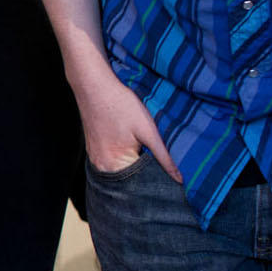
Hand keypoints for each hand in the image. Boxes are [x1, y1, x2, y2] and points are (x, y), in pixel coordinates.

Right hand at [75, 66, 180, 180]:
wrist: (94, 85)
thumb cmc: (120, 105)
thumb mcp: (148, 131)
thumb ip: (164, 157)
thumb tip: (179, 179)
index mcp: (115, 165)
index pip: (141, 184)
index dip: (156, 180)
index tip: (169, 178)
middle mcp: (101, 166)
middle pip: (128, 181)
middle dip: (144, 177)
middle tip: (158, 164)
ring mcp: (94, 158)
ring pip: (120, 172)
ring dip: (133, 168)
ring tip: (144, 155)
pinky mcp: (92, 150)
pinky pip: (110, 163)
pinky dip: (122, 161)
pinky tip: (129, 147)